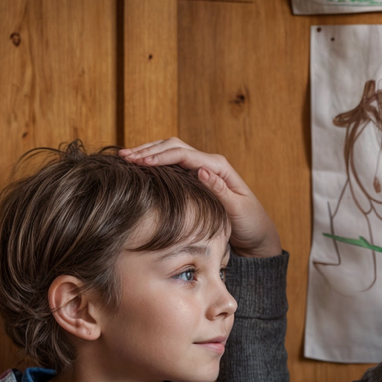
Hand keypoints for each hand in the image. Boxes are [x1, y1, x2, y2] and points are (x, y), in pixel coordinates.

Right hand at [121, 138, 281, 256]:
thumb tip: (200, 171)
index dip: (160, 156)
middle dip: (148, 150)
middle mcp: (209, 164)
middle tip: (124, 156)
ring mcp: (202, 170)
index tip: (140, 162)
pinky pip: (172, 165)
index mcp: (219, 167)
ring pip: (170, 152)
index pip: (184, 154)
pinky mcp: (195, 180)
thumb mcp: (237, 209)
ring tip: (125, 157)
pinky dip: (155, 162)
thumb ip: (220, 190)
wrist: (257, 235)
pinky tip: (139, 166)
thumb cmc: (250, 223)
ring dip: (148, 152)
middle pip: (173, 147)